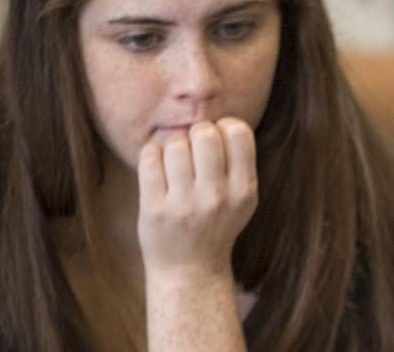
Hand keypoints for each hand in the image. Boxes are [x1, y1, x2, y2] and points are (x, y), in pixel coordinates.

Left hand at [136, 118, 258, 279]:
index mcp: (243, 191)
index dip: (225, 126)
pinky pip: (150, 159)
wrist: (190, 271)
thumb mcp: (240, 199)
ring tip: (174, 162)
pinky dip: (152, 154)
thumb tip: (217, 123)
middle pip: (205, 134)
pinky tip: (157, 165)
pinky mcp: (155, 210)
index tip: (217, 139)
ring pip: (175, 144)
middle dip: (196, 133)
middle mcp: (217, 198)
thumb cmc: (215, 225)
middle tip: (192, 148)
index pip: (239, 133)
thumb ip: (237, 164)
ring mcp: (185, 205)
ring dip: (172, 146)